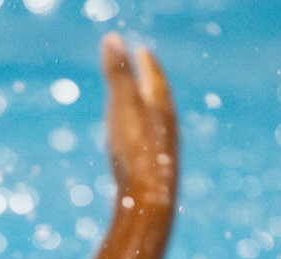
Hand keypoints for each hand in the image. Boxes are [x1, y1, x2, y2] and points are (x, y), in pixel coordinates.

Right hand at [101, 34, 177, 208]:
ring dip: (148, 112)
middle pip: (160, 100)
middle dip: (151, 84)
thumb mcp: (122, 105)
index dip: (148, 63)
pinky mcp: (155, 175)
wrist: (147, 199)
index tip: (143, 51)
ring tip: (140, 107)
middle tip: (146, 72)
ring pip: (157, 126)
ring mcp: (163, 153)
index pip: (156, 78)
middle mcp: (167, 129)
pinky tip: (135, 148)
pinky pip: (149, 148)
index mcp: (161, 109)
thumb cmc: (134, 149)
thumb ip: (118, 73)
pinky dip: (142, 137)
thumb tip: (112, 38)